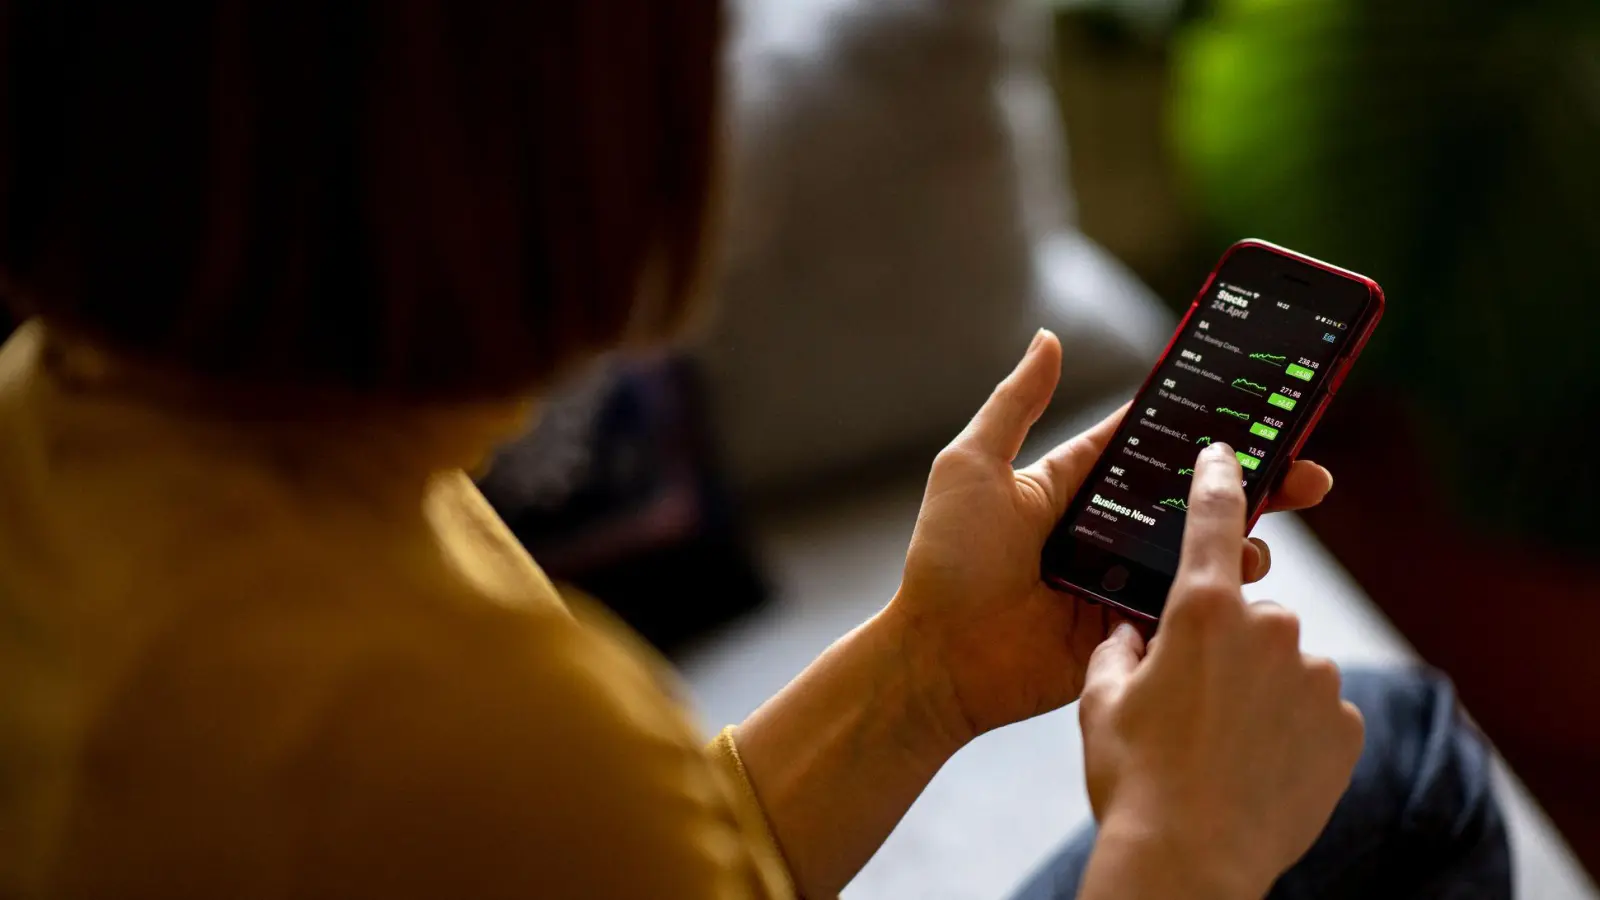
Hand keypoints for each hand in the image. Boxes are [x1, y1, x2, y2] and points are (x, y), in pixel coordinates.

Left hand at [888, 329, 1333, 742]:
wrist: (939, 659)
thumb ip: (1014, 402)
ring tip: (1264, 534)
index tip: (1261, 406)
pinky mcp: (1131, 630)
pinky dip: (1219, 593)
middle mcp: (1105, 529)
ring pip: (1200, 552)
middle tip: (1307, 472)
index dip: (1202, 426)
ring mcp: (1121, 581)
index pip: (1151, 444)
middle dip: (1252, 483)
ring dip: (1244, 539)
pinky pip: (1186, 606)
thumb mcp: (973, 466)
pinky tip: (1246, 582)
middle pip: (1192, 497)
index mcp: (1073, 485)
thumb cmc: (946, 560)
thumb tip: (1048, 337)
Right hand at [1076, 442, 1364, 898]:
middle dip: (1224, 645)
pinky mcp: (1345, 726)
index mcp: (1201, 610)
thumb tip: (1131, 634)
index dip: (1220, 478)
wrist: (1190, 860)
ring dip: (1258, 690)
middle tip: (1189, 702)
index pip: (1214, 517)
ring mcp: (1315, 677)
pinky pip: (1315, 709)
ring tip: (1220, 747)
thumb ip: (1117, 649)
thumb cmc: (1133, 779)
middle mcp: (1269, 628)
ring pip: (1284, 664)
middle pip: (1248, 613)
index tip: (1229, 453)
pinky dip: (1291, 728)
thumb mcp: (1100, 702)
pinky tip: (1255, 766)